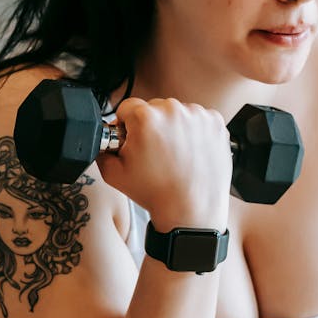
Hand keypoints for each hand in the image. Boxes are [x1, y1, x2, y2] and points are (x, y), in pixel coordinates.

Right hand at [97, 97, 231, 228]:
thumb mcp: (113, 174)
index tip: (132, 139)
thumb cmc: (157, 193)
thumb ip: (101, 150)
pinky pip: (198, 119)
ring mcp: (197, 115)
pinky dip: (194, 131)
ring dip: (173, 127)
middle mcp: (173, 110)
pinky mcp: (215, 122)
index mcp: (145, 118)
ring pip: (176, 112)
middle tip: (154, 152)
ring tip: (173, 154)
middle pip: (153, 108)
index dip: (125, 126)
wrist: (192, 209)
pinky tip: (189, 152)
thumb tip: (102, 139)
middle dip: (150, 126)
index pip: (126, 108)